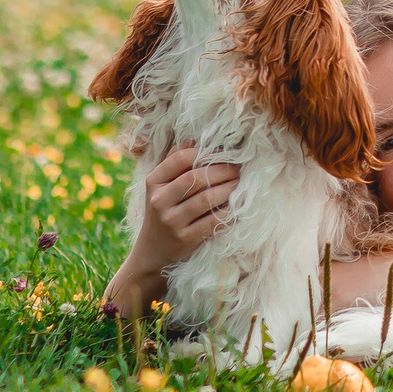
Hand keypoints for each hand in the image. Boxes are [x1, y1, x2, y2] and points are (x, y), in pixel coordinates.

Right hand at [135, 142, 238, 268]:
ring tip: (240, 183)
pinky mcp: (185, 240)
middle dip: (222, 170)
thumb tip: (195, 138)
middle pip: (196, 178)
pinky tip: (237, 205)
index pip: (181, 158)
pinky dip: (228, 211)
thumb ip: (174, 161)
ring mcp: (171, 222)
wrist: (152, 252)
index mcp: (153, 182)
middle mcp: (159, 201)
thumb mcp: (160, 186)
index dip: (205, 152)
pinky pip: (212, 221)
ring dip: (228, 189)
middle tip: (238, 168)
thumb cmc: (163, 211)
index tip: (224, 153)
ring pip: (206, 199)